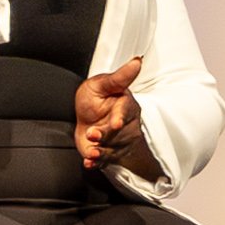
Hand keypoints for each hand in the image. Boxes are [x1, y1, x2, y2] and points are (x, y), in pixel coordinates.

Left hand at [70, 58, 154, 179]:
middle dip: (106, 135)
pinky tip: (89, 163)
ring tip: (91, 153)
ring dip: (102, 152)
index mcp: (125, 106)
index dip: (120, 118)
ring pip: (112, 148)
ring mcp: (116, 140)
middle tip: (93, 134)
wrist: (86, 116)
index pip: (125, 112)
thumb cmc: (96, 97)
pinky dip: (97, 163)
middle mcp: (123, 125)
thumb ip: (119, 77)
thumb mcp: (102, 83)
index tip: (115, 123)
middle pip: (118, 133)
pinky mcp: (107, 152)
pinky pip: (104, 160)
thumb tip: (137, 61)